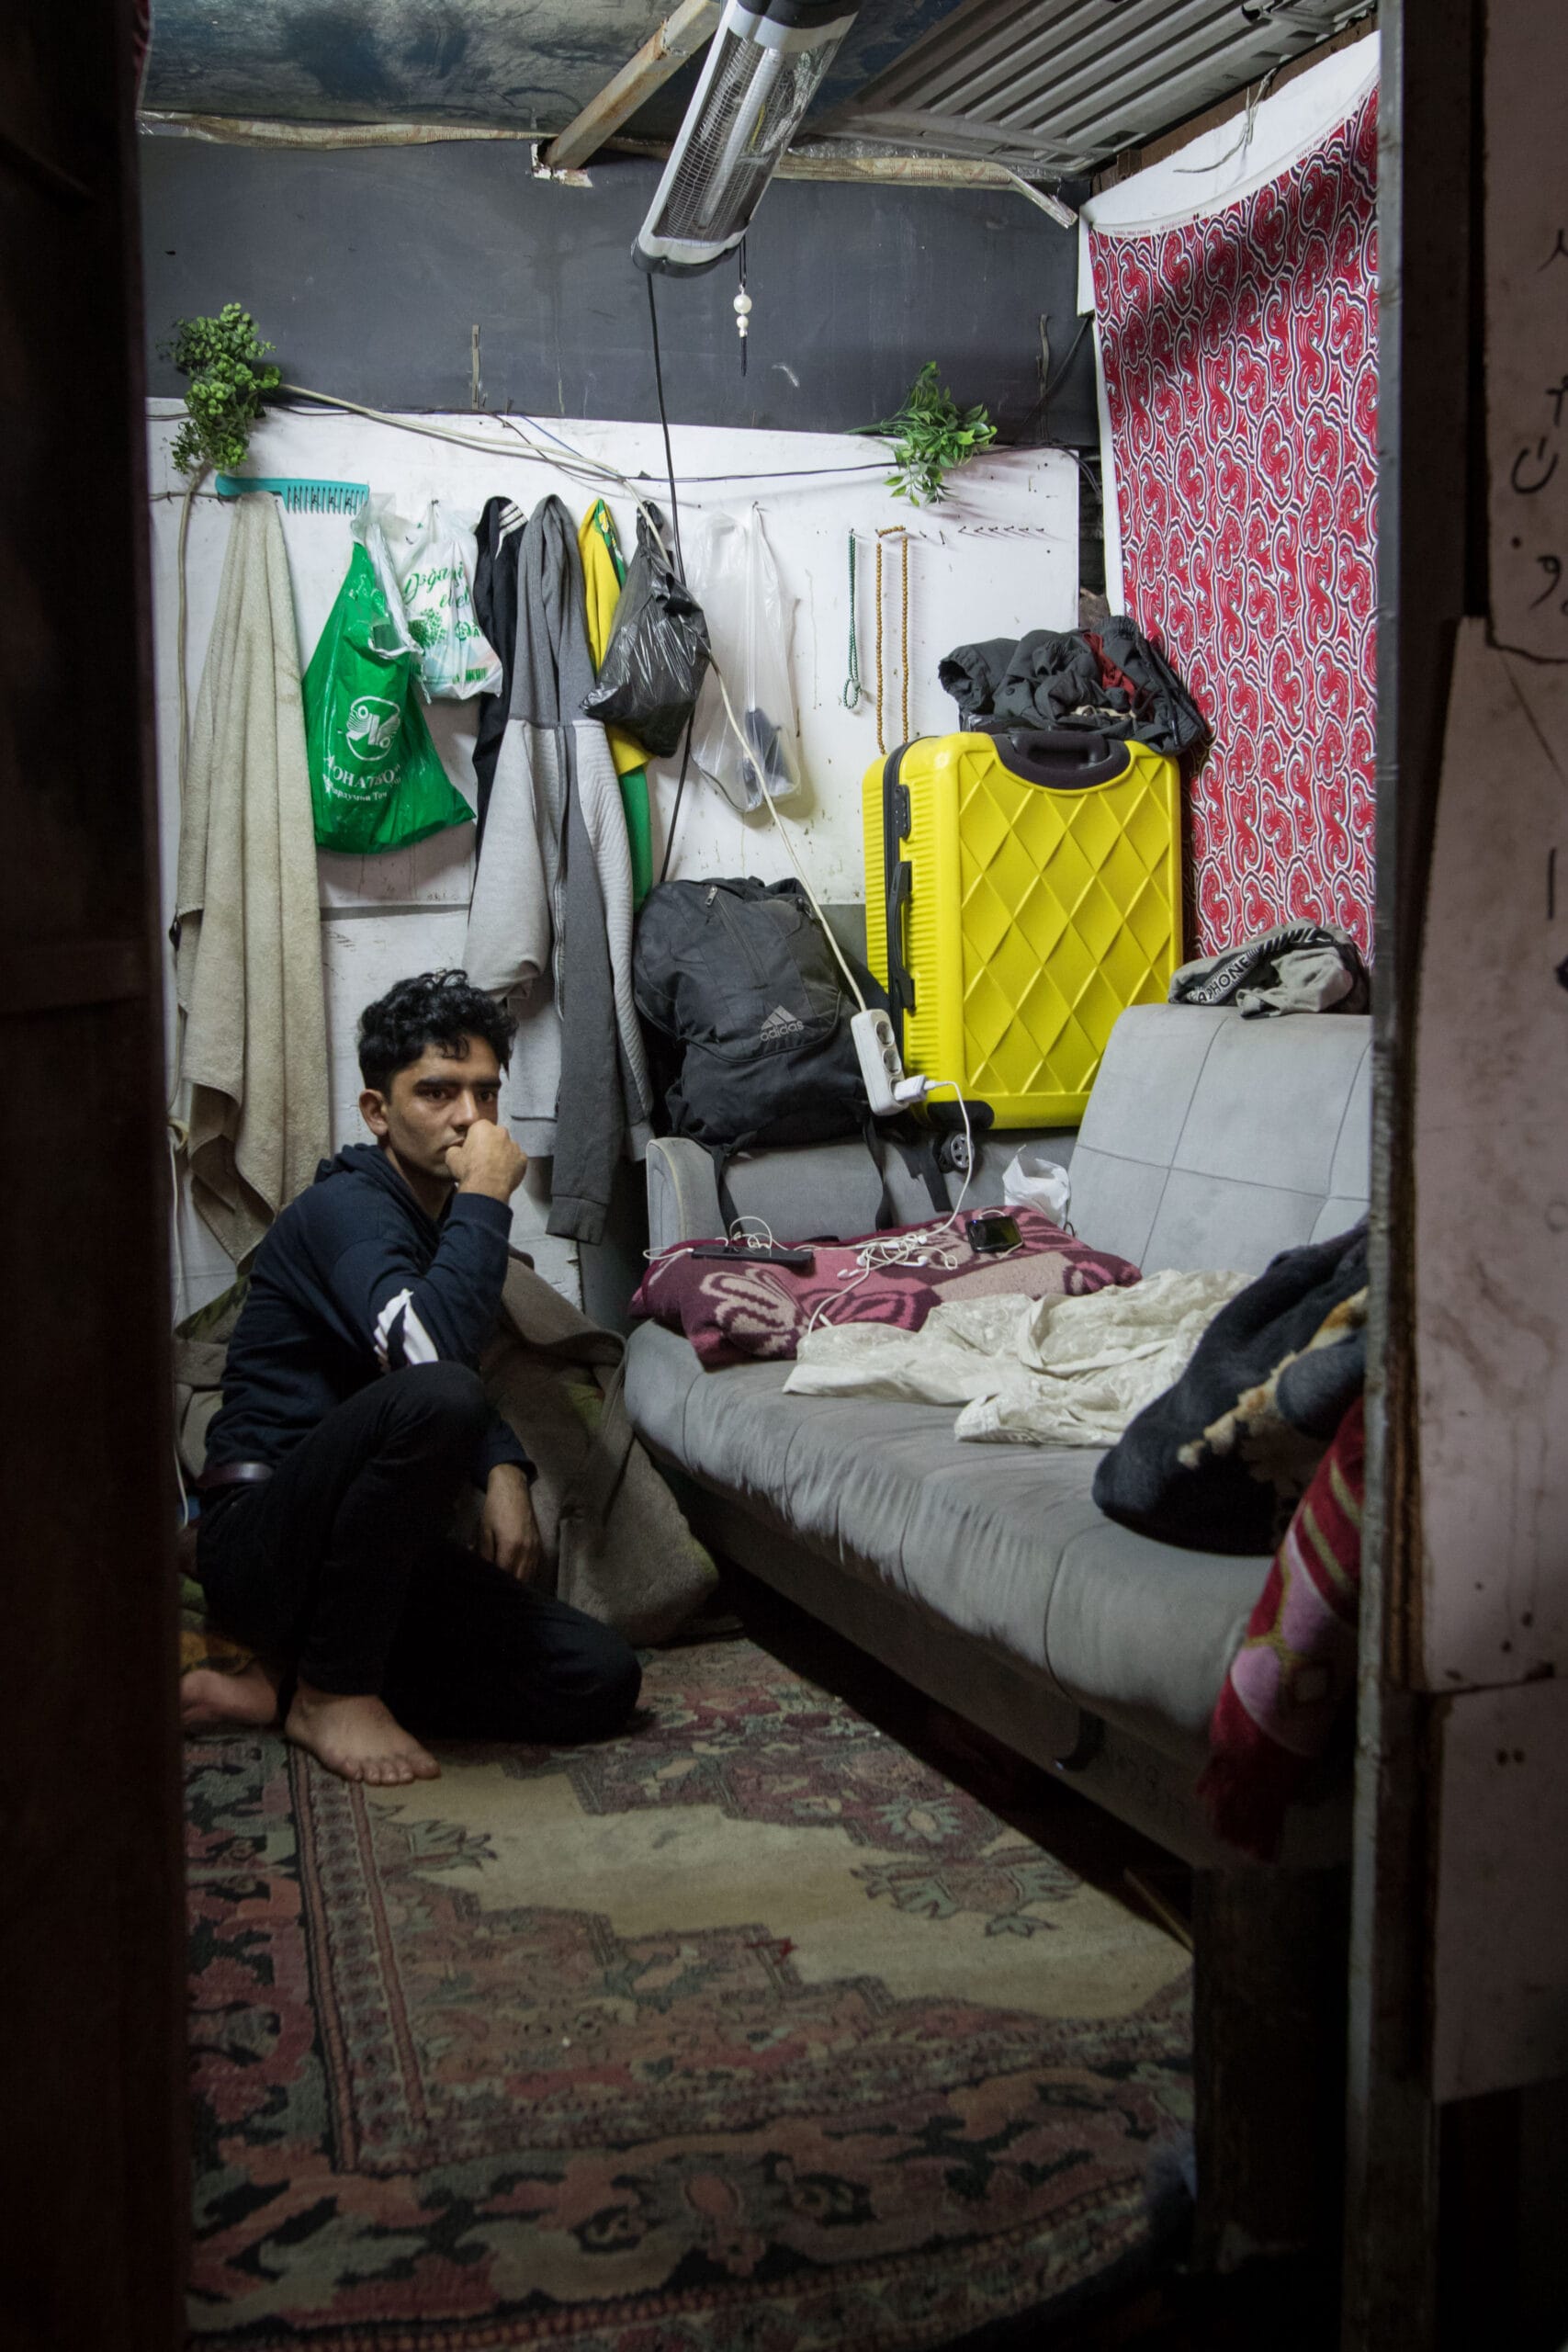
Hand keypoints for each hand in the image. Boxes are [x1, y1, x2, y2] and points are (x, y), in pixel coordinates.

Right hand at [447, 1120, 527, 1202]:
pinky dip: (512, 1165)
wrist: (486, 1188)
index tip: (471, 1150)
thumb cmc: (468, 1170)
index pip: (478, 1128)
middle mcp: (501, 1132)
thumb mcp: (451, 1157)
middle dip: (490, 1144)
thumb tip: (457, 1150)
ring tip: (493, 1169)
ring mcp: (515, 1145)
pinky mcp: (523, 1159)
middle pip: (495, 1135)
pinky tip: (503, 1174)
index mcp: (483, 1127)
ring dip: (502, 1154)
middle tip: (482, 1159)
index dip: (474, 1139)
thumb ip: (456, 1148)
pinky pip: (517, 1159)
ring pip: (507, 1147)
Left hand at [480, 1463, 541, 1582]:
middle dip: (508, 1587)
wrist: (512, 1489)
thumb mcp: (484, 1531)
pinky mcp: (539, 1546)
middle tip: (497, 1591)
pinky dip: (526, 1576)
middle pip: (519, 1580)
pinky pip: (534, 1568)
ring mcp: (535, 1548)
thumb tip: (482, 1572)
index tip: (488, 1587)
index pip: (504, 1575)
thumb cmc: (495, 1508)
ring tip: (506, 1589)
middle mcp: (526, 1550)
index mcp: (511, 1546)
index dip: (496, 1583)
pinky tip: (517, 1579)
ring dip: (518, 1584)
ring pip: (529, 1576)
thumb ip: (484, 1554)